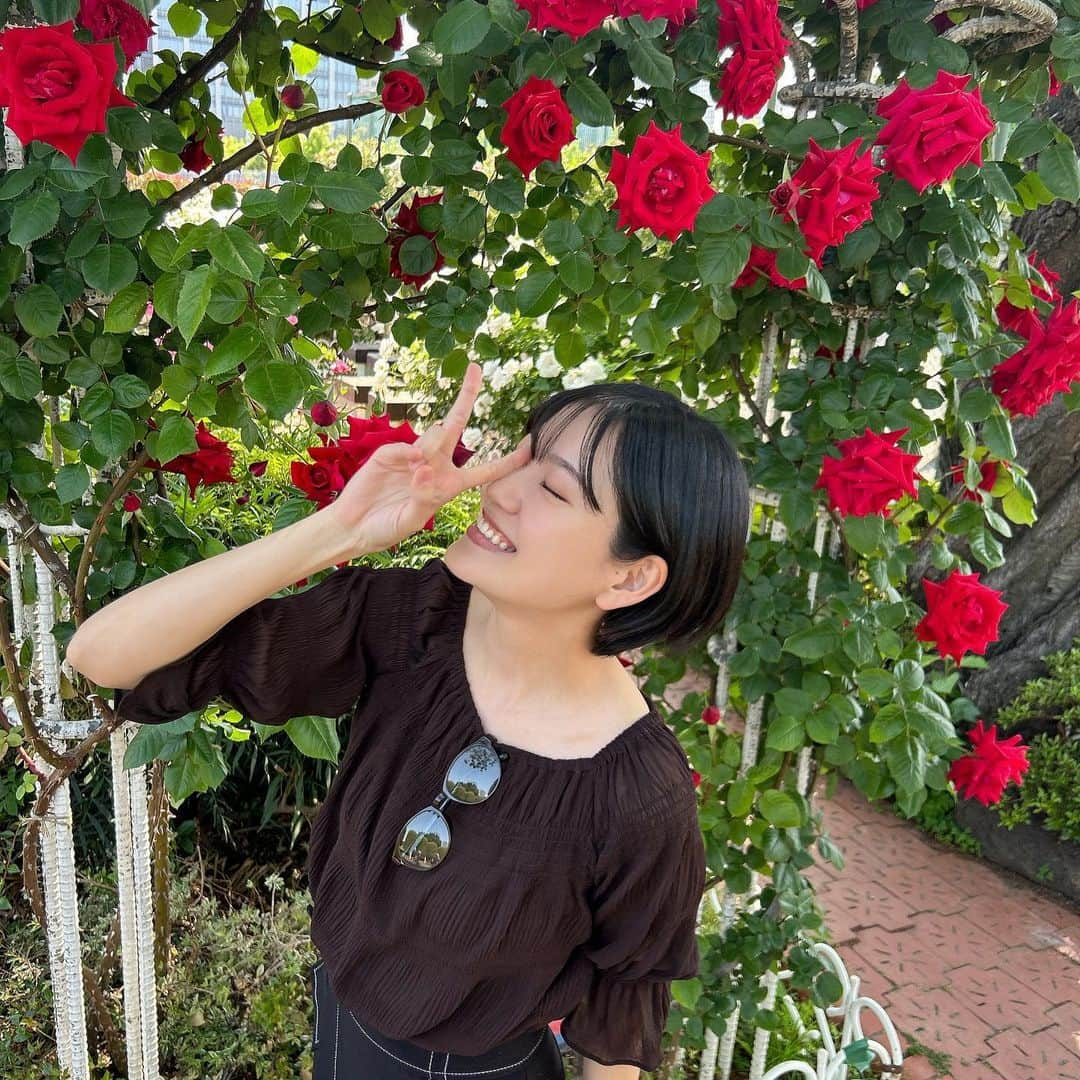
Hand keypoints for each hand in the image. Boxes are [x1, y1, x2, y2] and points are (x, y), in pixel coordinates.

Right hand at [328, 362, 531, 554]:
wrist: (353, 527)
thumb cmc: (386, 528)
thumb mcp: (411, 520)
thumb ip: (423, 497)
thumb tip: (425, 467)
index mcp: (448, 486)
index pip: (485, 471)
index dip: (508, 461)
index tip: (529, 446)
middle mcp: (434, 466)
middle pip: (454, 426)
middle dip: (466, 397)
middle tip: (475, 369)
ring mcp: (412, 457)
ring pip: (434, 437)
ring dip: (434, 448)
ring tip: (417, 476)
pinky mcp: (390, 454)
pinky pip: (408, 448)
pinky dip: (410, 456)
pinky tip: (409, 471)